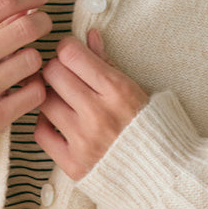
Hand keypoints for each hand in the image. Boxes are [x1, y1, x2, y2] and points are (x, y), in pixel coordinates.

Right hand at [0, 0, 52, 135]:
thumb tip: (28, 7)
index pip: (2, 3)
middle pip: (25, 29)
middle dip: (42, 22)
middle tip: (43, 24)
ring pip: (33, 60)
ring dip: (33, 58)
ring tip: (21, 61)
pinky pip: (35, 93)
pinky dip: (33, 86)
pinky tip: (22, 85)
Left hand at [34, 27, 149, 180]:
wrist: (167, 173)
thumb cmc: (154, 127)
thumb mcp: (136, 88)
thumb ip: (108, 62)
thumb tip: (89, 35)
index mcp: (117, 90)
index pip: (70, 54)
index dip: (67, 49)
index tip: (71, 54)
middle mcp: (98, 114)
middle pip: (52, 74)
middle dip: (56, 70)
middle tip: (65, 76)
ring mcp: (84, 141)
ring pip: (44, 101)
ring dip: (51, 96)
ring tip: (63, 100)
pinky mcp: (74, 164)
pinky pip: (41, 133)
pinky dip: (45, 124)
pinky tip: (58, 122)